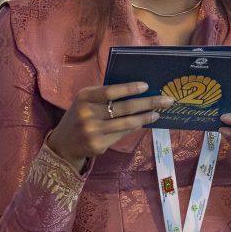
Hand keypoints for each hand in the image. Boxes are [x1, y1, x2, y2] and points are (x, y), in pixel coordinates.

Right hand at [47, 82, 173, 171]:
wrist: (63, 144)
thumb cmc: (79, 116)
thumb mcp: (85, 101)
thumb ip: (104, 95)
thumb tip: (137, 92)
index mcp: (84, 97)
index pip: (110, 91)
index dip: (129, 88)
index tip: (146, 86)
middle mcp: (88, 114)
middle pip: (124, 107)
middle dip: (148, 103)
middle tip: (166, 100)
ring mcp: (93, 131)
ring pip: (127, 123)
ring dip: (145, 117)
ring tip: (158, 113)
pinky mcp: (99, 145)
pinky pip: (122, 134)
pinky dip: (135, 127)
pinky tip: (143, 122)